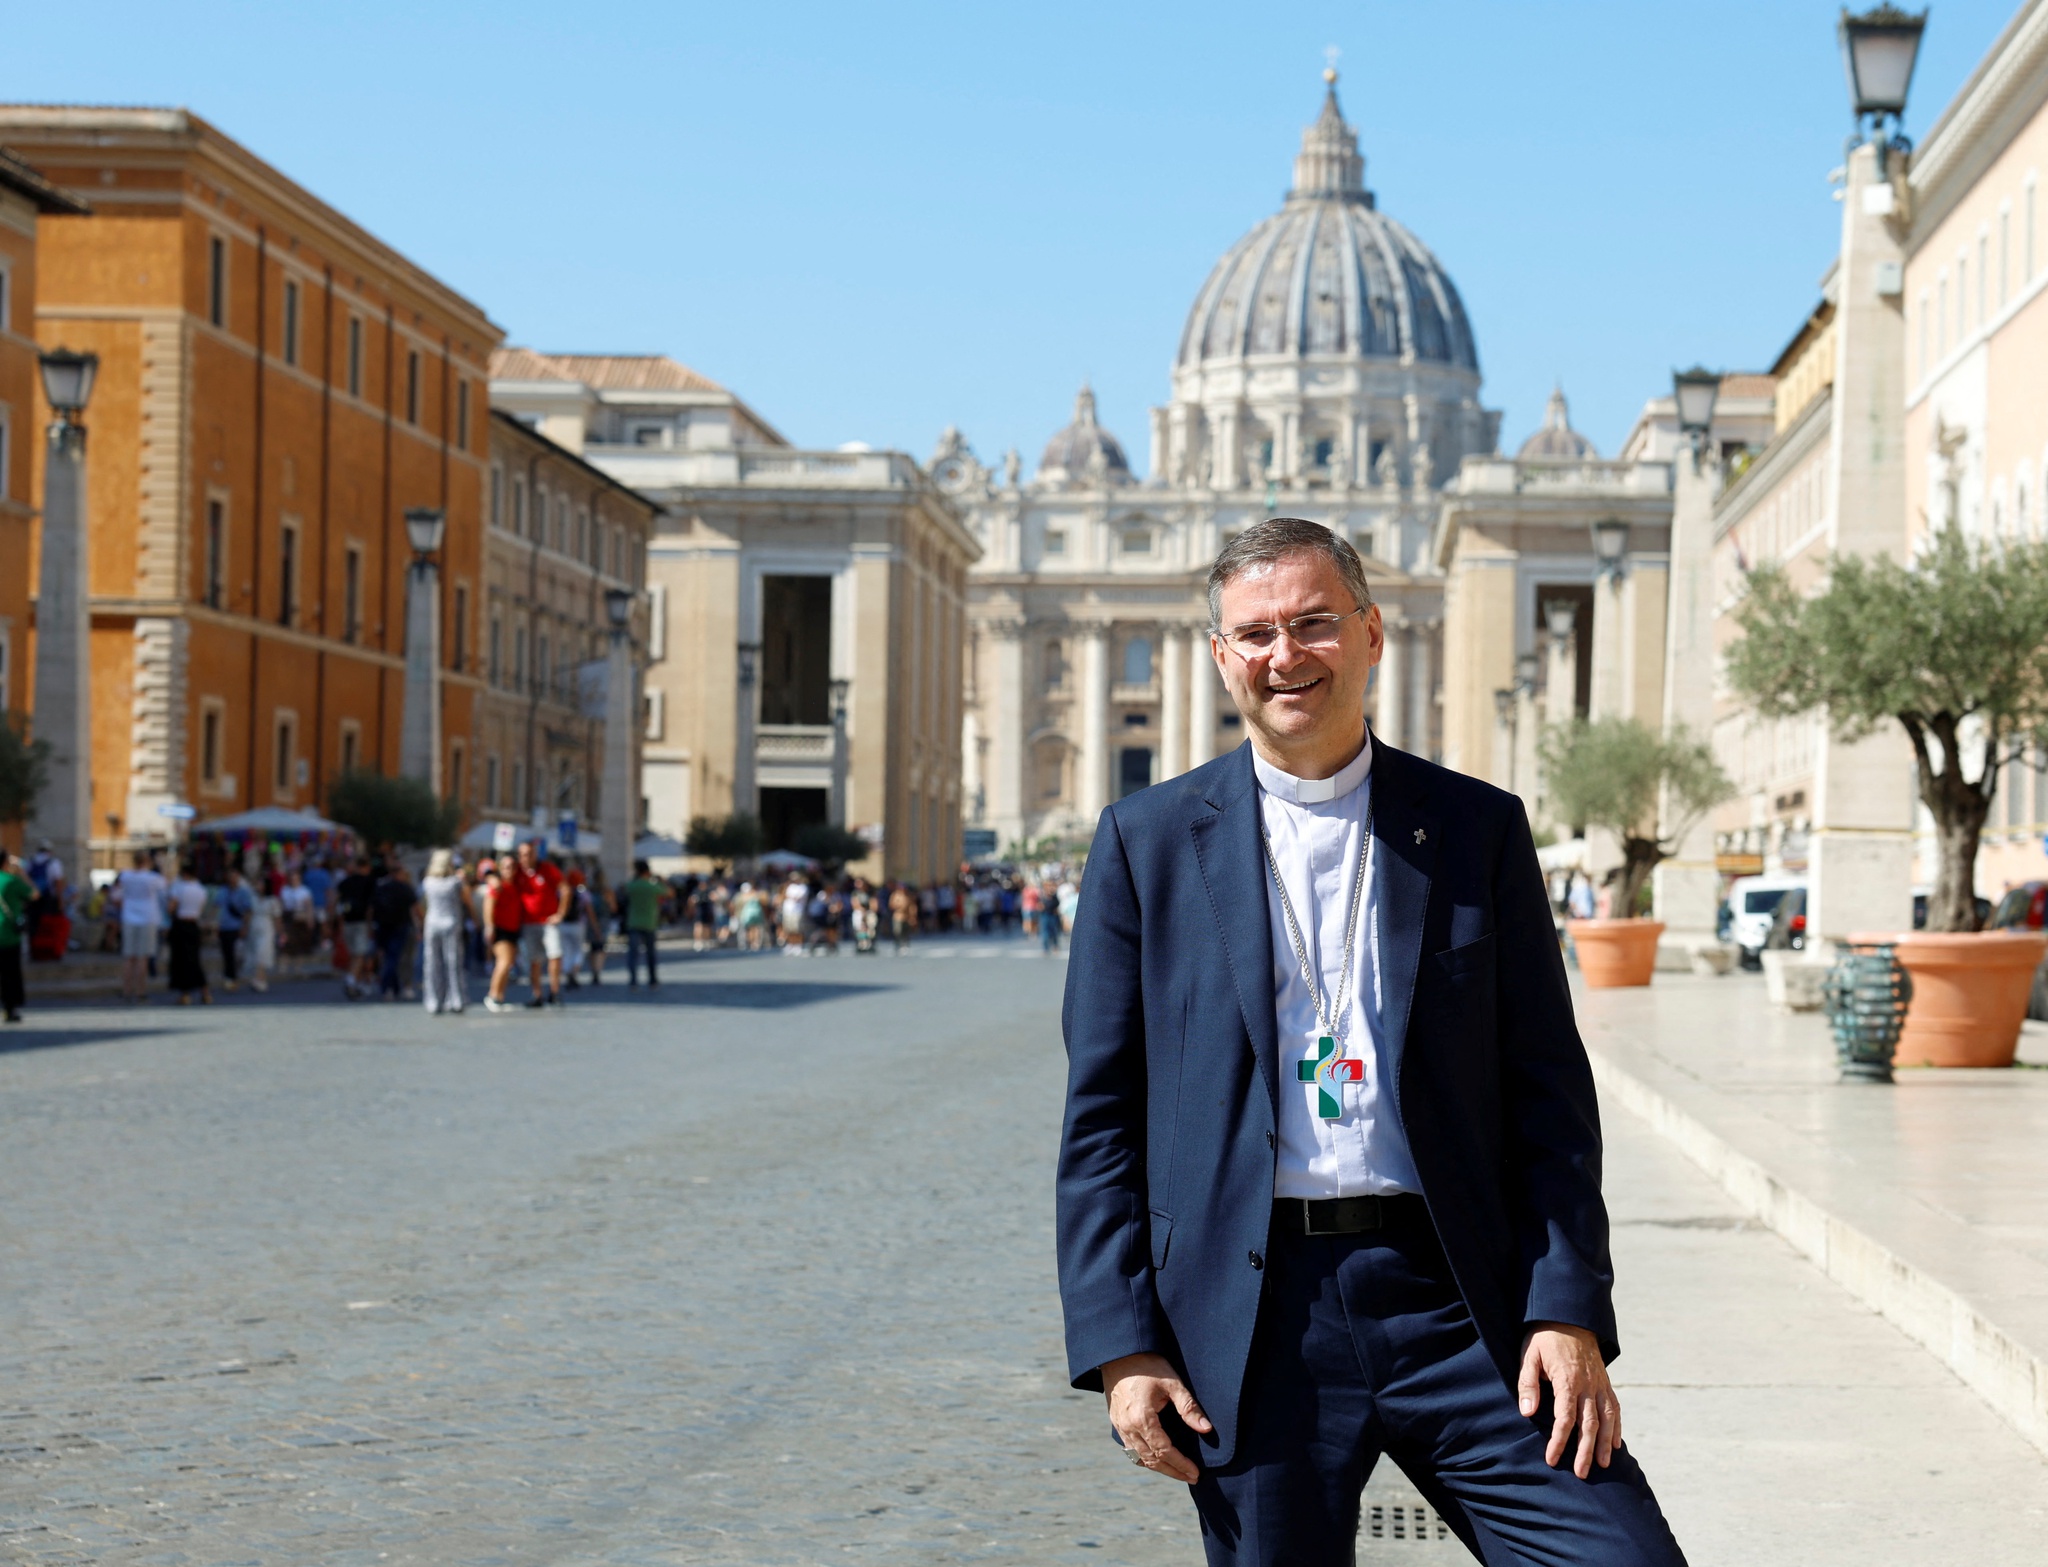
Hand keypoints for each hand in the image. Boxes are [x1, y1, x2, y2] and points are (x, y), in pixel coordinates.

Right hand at [1101, 1352, 1210, 1483]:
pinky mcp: (1116, 1422)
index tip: (1195, 1473)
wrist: (1118, 1353)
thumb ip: (1189, 1407)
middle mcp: (1128, 1427)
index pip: (1164, 1451)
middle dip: (1173, 1471)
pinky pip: (1130, 1449)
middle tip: (1191, 1477)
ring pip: (1139, 1458)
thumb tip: (1206, 1429)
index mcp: (1142, 1418)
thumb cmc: (1147, 1364)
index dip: (1181, 1464)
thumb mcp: (1172, 1382)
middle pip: (1151, 1460)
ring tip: (1177, 1471)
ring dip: (1159, 1467)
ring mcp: (1119, 1426)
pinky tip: (1156, 1458)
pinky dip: (1144, 1458)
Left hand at [1518, 1324, 1621, 1478]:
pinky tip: (1616, 1443)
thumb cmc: (1543, 1337)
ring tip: (1603, 1465)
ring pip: (1607, 1418)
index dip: (1559, 1440)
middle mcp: (1588, 1384)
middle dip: (1585, 1451)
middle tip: (1581, 1473)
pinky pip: (1614, 1407)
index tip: (1551, 1458)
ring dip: (1605, 1443)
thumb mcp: (1528, 1355)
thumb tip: (1526, 1412)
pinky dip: (1616, 1426)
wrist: (1568, 1315)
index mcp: (1567, 1379)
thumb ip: (1527, 1384)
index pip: (1564, 1417)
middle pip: (1589, 1423)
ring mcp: (1600, 1383)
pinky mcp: (1605, 1381)